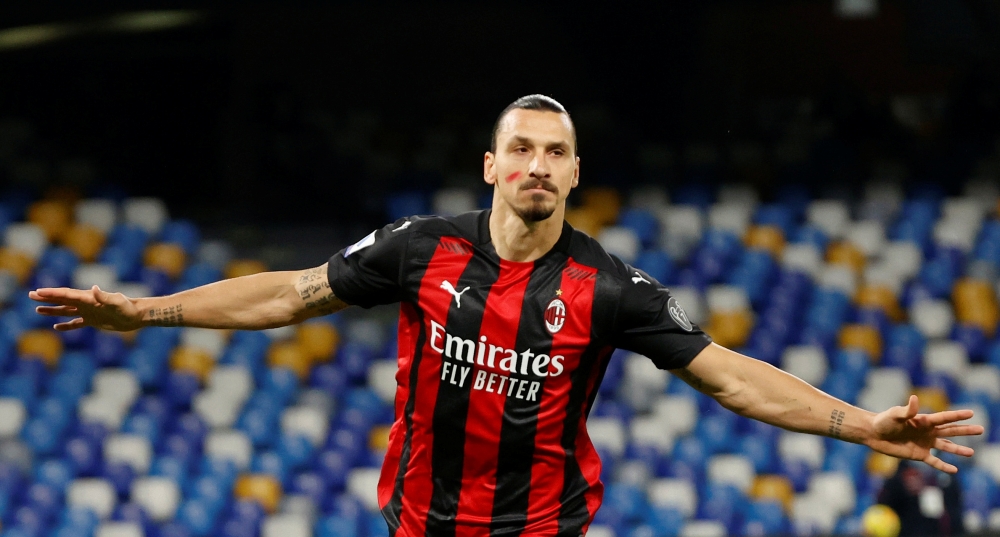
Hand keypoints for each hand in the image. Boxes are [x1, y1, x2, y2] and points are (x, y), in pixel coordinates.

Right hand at [30, 286, 142, 331]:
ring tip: (37, 309)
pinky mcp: (94, 321)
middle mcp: (86, 303)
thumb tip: (93, 288)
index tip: (38, 292)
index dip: (52, 293)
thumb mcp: (117, 302)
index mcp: (88, 298)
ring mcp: (89, 312)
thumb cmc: (128, 307)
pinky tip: (56, 327)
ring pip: (66, 311)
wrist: (137, 315)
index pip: (66, 294)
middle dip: (47, 298)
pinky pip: (76, 323)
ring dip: (52, 310)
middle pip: (62, 300)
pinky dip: (66, 325)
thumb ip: (104, 296)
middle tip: (31, 295)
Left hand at [867, 394, 983, 472]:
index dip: (958, 415)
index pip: (944, 418)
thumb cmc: (883, 421)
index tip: (972, 412)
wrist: (873, 433)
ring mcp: (924, 443)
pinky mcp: (918, 454)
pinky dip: (943, 466)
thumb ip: (906, 410)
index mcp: (923, 420)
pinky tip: (954, 470)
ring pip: (946, 447)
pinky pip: (934, 461)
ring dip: (958, 450)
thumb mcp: (895, 414)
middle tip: (981, 429)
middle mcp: (927, 431)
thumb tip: (914, 398)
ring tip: (972, 453)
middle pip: (950, 431)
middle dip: (965, 431)